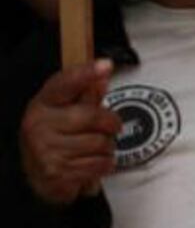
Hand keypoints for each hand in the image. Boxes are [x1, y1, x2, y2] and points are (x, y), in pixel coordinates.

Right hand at [20, 60, 121, 204]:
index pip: (66, 83)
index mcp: (43, 103)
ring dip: (108, 146)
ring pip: (100, 143)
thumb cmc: (58, 131)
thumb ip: (87, 93)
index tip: (106, 65)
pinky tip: (92, 161)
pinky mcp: (57, 175)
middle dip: (111, 122)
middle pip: (93, 117)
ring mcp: (45, 152)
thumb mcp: (67, 107)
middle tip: (112, 126)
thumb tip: (103, 75)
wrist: (37, 170)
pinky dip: (104, 164)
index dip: (87, 73)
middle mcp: (39, 126)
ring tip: (96, 146)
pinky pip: (99, 165)